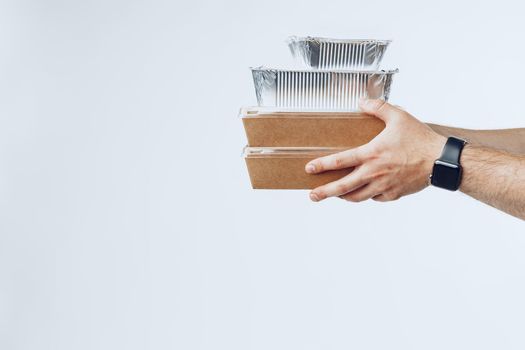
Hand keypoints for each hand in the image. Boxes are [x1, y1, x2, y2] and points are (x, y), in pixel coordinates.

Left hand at [305, 99, 446, 201]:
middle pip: (343, 187)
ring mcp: (383, 186)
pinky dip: (366, 195)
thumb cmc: (420, 139)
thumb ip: (378, 108)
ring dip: (343, 196)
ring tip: (334, 195)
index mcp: (372, 154)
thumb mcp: (398, 117)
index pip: (340, 161)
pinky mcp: (392, 194)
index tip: (309, 168)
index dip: (322, 165)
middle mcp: (374, 173)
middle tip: (312, 195)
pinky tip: (363, 191)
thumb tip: (361, 102)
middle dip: (325, 192)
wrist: (441, 161)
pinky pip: (374, 198)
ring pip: (356, 197)